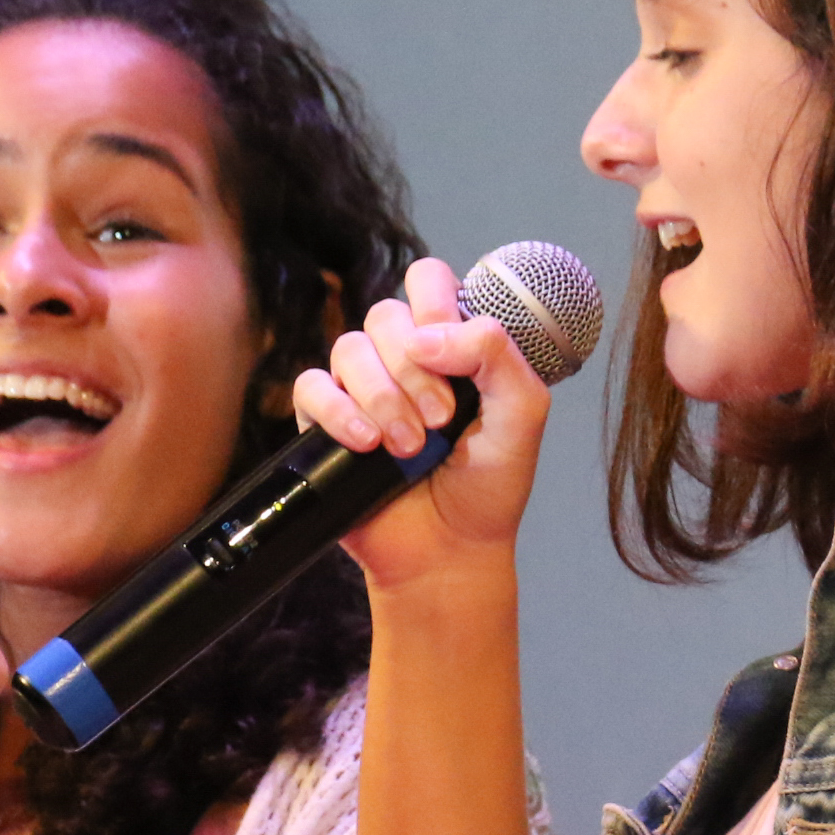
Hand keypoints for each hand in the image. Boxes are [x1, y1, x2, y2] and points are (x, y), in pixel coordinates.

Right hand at [292, 256, 553, 597]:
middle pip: (385, 314)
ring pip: (348, 348)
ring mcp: (361, 389)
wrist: (449, 552)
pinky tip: (366, 445)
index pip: (428, 282)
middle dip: (415, 368)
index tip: (451, 351)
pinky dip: (338, 412)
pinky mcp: (324, 423)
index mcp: (451, 344)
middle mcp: (402, 359)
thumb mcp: (522, 414)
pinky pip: (311, 387)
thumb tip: (429, 334)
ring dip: (382, 397)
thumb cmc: (488, 486)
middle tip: (442, 419)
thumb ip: (498, 355)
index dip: (435, 303)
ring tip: (409, 446)